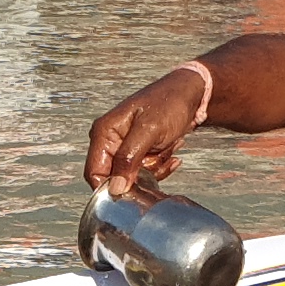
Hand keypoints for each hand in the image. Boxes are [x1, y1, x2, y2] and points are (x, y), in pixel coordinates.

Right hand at [82, 62, 213, 201]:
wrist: (190, 94)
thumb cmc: (168, 103)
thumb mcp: (149, 131)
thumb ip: (129, 159)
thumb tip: (115, 188)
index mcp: (104, 133)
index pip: (94, 173)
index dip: (111, 188)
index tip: (133, 191)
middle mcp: (110, 141)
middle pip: (116, 178)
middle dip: (140, 175)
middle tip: (157, 158)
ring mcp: (124, 147)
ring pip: (133, 177)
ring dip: (154, 169)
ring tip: (166, 148)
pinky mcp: (138, 152)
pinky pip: (145, 172)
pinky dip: (159, 166)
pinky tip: (171, 151)